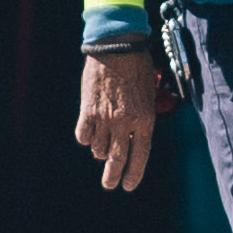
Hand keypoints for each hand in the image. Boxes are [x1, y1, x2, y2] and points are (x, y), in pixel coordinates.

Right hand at [75, 39, 165, 193]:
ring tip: (102, 143)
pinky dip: (86, 137)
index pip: (140, 156)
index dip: (134, 174)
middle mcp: (125, 123)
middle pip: (117, 160)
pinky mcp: (87, 111)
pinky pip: (83, 136)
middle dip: (112, 176)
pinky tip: (89, 132)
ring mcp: (105, 118)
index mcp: (145, 120)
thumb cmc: (137, 67)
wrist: (117, 47)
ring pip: (98, 149)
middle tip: (109, 184)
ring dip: (99, 150)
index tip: (128, 186)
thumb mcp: (149, 95)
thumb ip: (142, 118)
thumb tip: (134, 137)